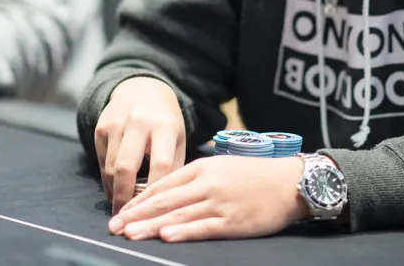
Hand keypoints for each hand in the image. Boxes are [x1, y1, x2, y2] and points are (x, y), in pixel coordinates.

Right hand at [94, 77, 185, 213]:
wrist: (141, 88)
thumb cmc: (165, 120)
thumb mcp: (178, 137)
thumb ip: (173, 165)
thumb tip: (164, 202)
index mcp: (164, 125)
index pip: (160, 164)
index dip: (156, 191)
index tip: (155, 213)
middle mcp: (138, 122)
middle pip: (126, 168)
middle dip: (124, 197)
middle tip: (127, 218)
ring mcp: (116, 123)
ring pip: (110, 168)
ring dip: (114, 192)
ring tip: (121, 208)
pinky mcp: (100, 127)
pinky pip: (101, 161)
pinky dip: (107, 179)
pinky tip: (114, 189)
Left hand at [108, 155, 307, 241]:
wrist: (289, 181)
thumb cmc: (254, 175)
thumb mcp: (220, 167)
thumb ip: (195, 179)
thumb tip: (166, 194)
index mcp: (201, 168)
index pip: (162, 184)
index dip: (138, 200)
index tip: (119, 212)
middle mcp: (206, 184)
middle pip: (164, 201)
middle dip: (136, 215)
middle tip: (114, 227)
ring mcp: (219, 203)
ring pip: (178, 215)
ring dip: (150, 225)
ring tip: (130, 234)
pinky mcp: (233, 221)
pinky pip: (203, 227)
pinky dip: (183, 232)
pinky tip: (166, 236)